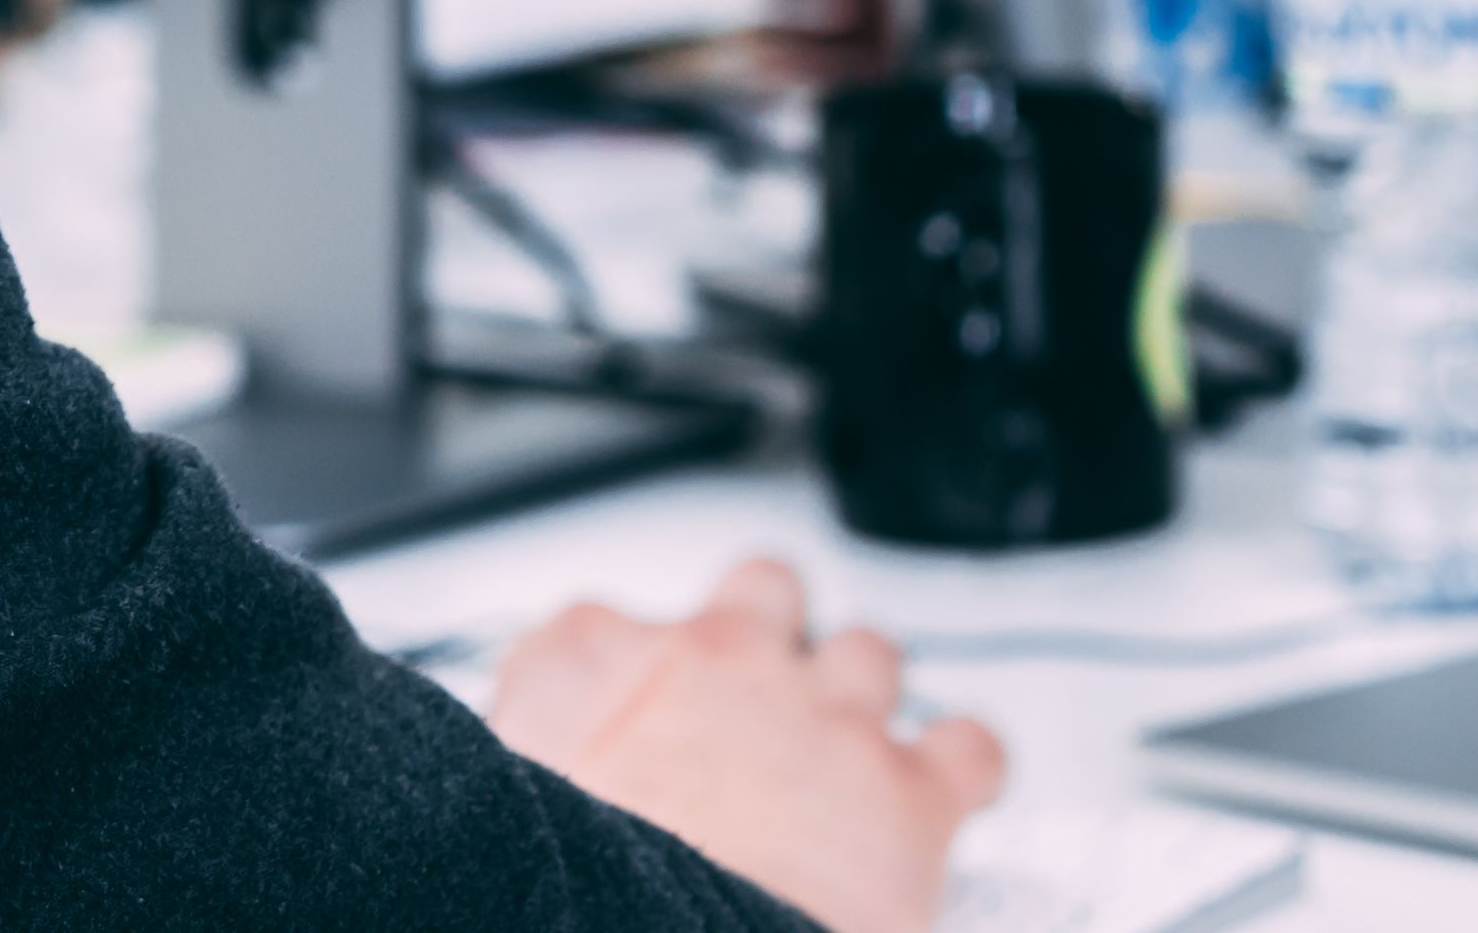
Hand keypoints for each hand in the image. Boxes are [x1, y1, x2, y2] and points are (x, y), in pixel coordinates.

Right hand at [489, 557, 1002, 932]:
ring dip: (867, 700)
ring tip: (854, 760)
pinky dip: (965, 768)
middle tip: (762, 704)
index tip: (629, 724)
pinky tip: (946, 794)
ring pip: (871, 652)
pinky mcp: (908, 787)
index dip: (623, 681)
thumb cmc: (582, 889)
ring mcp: (822, 711)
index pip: (596, 627)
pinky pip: (971, 747)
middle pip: (763, 588)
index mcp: (592, 659)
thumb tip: (528, 779)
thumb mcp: (506, 793)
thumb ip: (527, 756)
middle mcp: (716, 657)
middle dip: (773, 632)